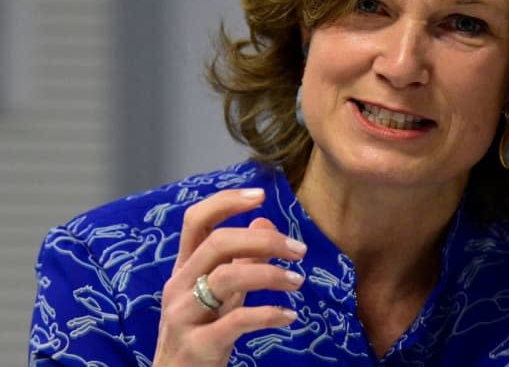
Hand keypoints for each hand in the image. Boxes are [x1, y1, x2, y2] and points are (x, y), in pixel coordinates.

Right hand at [153, 188, 307, 365]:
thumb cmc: (199, 333)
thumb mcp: (221, 295)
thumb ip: (241, 260)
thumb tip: (264, 221)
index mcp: (184, 268)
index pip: (196, 220)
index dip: (227, 201)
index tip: (261, 194)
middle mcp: (178, 286)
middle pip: (217, 243)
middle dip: (263, 240)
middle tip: (298, 249)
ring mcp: (183, 316)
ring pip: (227, 277)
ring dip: (270, 274)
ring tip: (298, 281)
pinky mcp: (196, 346)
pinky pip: (236, 321)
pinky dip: (268, 314)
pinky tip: (289, 316)